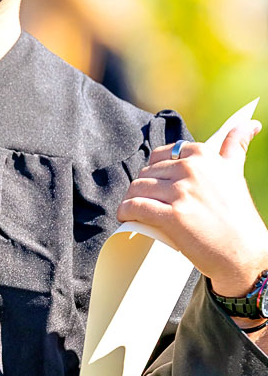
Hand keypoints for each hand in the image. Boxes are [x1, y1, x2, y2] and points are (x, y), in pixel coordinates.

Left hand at [117, 121, 267, 295]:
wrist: (245, 253)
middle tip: (146, 202)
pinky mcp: (173, 216)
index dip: (153, 171)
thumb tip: (250, 122)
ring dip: (131, 199)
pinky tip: (125, 215)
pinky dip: (125, 211)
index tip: (155, 184)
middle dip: (142, 188)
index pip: (160, 155)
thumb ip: (236, 145)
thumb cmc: (238, 215)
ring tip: (134, 210)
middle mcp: (191, 169)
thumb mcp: (235, 172)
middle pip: (147, 173)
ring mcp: (181, 192)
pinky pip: (136, 207)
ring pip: (138, 189)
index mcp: (203, 155)